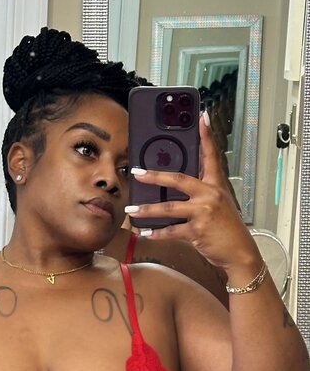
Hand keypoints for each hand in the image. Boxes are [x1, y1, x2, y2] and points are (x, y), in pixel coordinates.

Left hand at [129, 113, 260, 271]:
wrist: (239, 252)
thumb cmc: (227, 229)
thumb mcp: (218, 205)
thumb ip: (200, 193)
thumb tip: (175, 188)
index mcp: (215, 185)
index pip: (211, 156)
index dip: (205, 136)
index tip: (200, 117)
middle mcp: (210, 195)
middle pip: (178, 179)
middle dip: (155, 176)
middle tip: (137, 173)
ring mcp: (204, 212)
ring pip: (169, 207)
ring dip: (147, 209)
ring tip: (132, 209)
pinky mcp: (198, 230)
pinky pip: (172, 230)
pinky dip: (157, 233)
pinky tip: (146, 233)